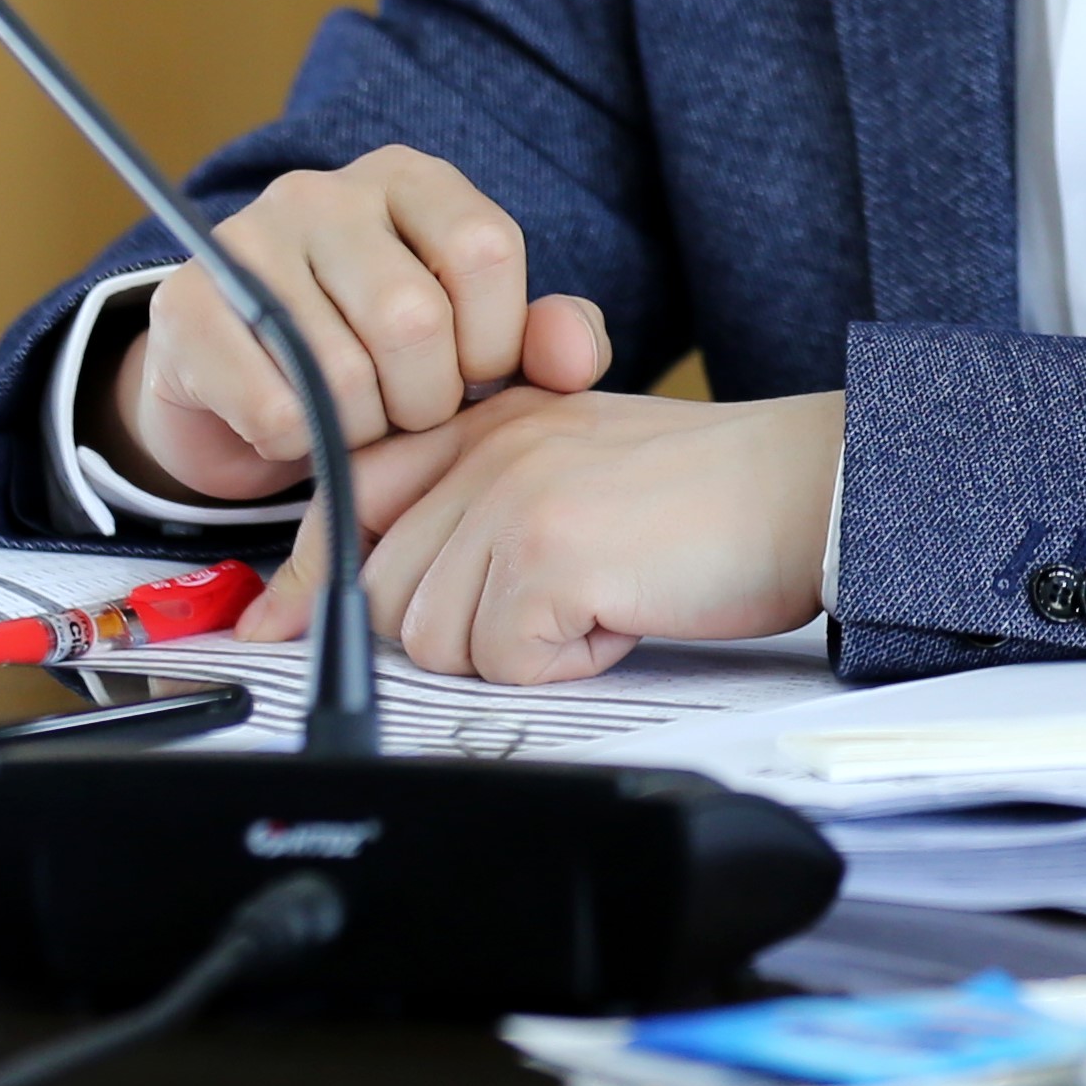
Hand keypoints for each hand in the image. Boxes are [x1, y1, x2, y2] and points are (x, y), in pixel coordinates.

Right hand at [91, 146, 610, 502]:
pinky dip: (298, 447)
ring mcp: (246, 241)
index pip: (484, 250)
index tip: (472, 375)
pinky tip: (293, 428)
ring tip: (352, 418)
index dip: (493, 343)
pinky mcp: (184, 305)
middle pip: (412, 319)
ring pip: (340, 373)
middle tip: (405, 414)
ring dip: (359, 431)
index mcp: (410, 180)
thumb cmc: (381, 358)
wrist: (242, 387)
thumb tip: (576, 362)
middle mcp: (324, 192)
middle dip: (423, 402)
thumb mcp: (476, 341)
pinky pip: (275, 410)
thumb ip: (546, 342)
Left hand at [239, 387, 841, 682]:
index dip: (311, 577)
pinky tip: (617, 621)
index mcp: (487, 420)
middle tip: (550, 608)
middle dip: (456, 630)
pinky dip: (564, 665)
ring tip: (593, 606)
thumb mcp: (576, 467)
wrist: (812, 487)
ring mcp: (512, 499)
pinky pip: (503, 662)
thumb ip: (479, 503)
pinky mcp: (549, 556)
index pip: (350, 496)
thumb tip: (372, 594)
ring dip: (514, 650)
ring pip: (433, 639)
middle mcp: (486, 449)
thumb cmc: (712, 496)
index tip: (274, 627)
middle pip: (383, 593)